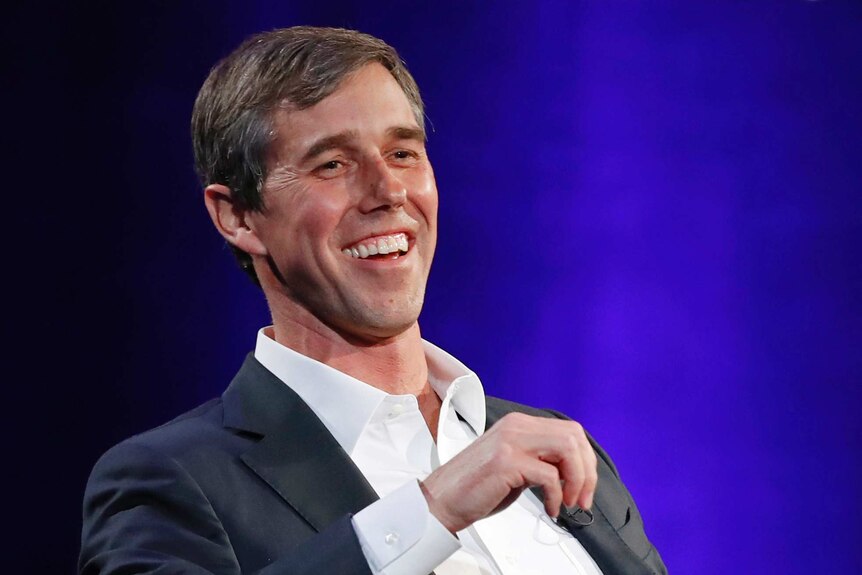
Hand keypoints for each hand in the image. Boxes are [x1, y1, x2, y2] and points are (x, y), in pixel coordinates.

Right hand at [419, 412, 597, 532]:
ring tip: (569, 501)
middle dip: (587, 471)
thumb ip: (539, 458)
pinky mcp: (506, 462)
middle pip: (574, 436)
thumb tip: (571, 470)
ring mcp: (511, 442)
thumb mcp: (514, 464)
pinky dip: (557, 497)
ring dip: (577, 480)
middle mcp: (516, 426)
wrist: (442, 500)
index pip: (569, 430)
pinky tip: (550, 508)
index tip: (584, 486)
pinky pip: (550, 476)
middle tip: (581, 497)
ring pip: (567, 449)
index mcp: (518, 424)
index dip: (585, 460)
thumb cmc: (475, 487)